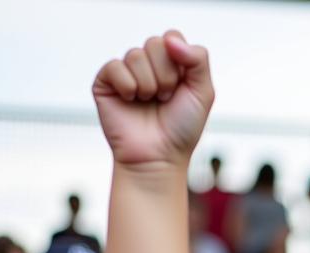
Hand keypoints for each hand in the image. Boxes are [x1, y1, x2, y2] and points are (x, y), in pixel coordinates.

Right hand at [92, 31, 213, 168]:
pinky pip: (115, 66)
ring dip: (148, 85)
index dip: (179, 61)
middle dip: (166, 76)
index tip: (181, 87)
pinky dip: (128, 87)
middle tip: (166, 99)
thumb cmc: (182, 130)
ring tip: (149, 103)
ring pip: (135, 55)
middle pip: (155, 43)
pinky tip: (131, 101)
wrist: (159, 157)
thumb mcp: (203, 93)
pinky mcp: (106, 82)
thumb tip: (170, 40)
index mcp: (171, 64)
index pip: (172, 37)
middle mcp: (148, 65)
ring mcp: (126, 72)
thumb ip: (198, 59)